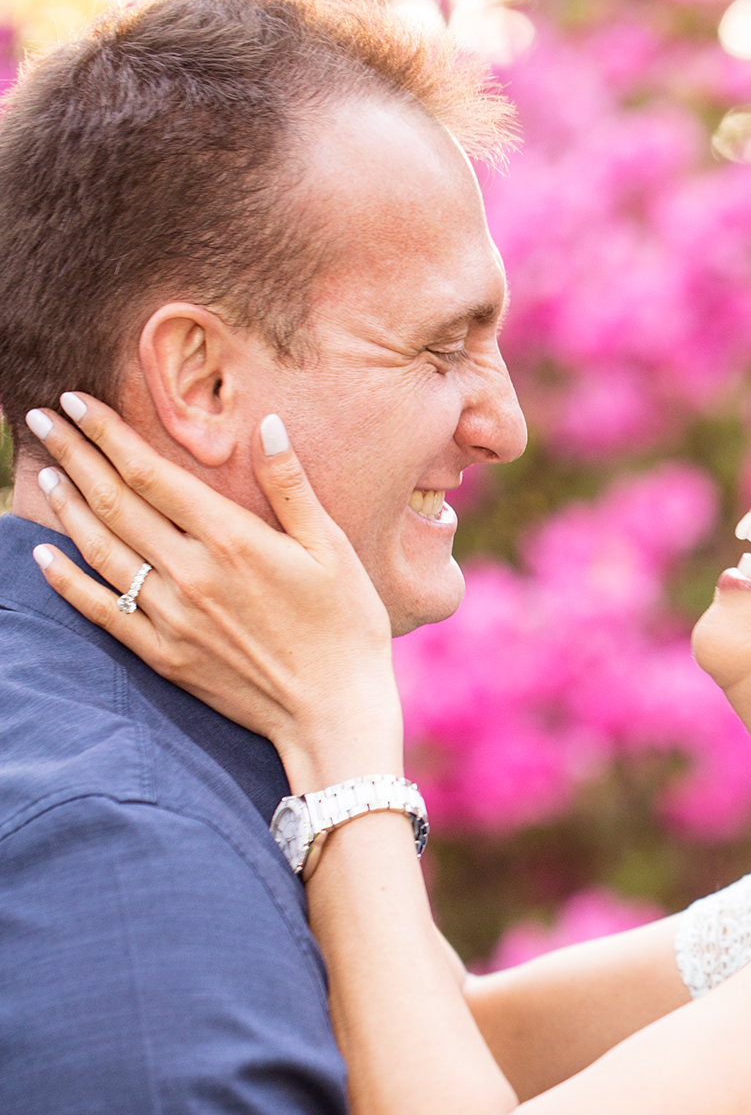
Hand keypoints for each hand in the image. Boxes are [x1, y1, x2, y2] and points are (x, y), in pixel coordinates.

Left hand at [25, 395, 402, 790]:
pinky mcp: (165, 655)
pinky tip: (42, 555)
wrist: (335, 715)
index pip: (150, 472)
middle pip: (114, 501)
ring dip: (66, 507)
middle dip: (73, 454)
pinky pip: (101, 611)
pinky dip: (66, 581)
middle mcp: (191, 573)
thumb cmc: (345, 628)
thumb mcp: (332, 549)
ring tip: (45, 474)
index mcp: (232, 539)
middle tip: (41, 419)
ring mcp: (172, 617)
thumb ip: (291, 485)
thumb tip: (268, 424)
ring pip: (101, 550)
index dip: (106, 432)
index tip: (74, 400)